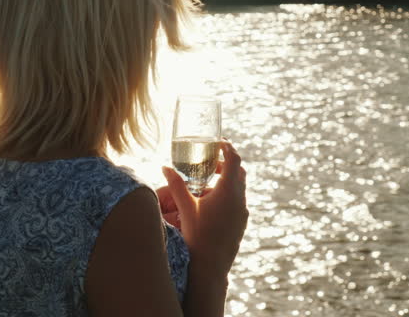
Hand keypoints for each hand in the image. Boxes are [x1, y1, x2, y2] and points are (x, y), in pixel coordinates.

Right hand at [161, 141, 247, 275]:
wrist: (211, 266)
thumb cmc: (197, 235)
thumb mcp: (185, 207)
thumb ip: (177, 185)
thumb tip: (165, 167)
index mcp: (227, 191)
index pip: (234, 159)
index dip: (227, 148)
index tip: (219, 142)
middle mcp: (239, 199)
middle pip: (239, 172)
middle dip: (226, 164)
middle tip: (210, 164)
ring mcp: (243, 212)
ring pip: (239, 188)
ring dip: (227, 181)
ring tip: (208, 184)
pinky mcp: (242, 222)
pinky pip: (238, 201)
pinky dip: (229, 195)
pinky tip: (212, 204)